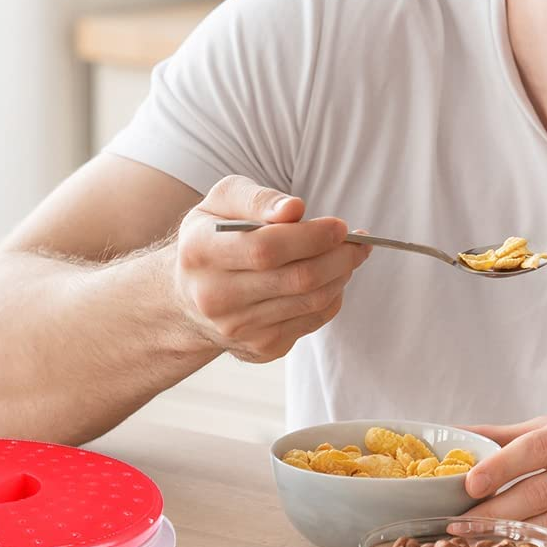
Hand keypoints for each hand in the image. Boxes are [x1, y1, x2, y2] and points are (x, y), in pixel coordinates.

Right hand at [172, 175, 370, 362]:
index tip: (341, 226)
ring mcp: (238, 328)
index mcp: (201, 252)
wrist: (189, 295)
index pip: (266, 249)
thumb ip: (257, 198)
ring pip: (311, 302)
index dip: (312, 237)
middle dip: (339, 257)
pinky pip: (313, 320)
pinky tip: (330, 278)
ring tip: (349, 255)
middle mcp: (214, 297)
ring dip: (341, 275)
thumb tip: (295, 208)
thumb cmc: (214, 237)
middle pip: (297, 279)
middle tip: (358, 241)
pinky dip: (332, 296)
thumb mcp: (222, 203)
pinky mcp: (260, 347)